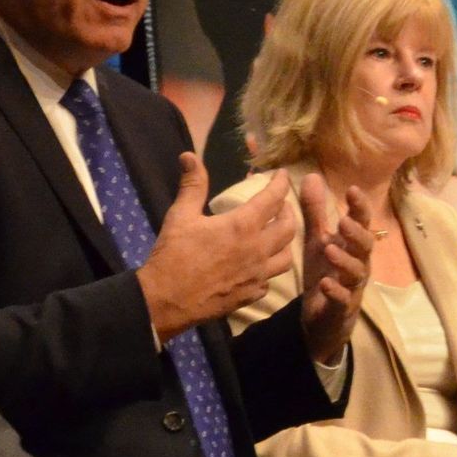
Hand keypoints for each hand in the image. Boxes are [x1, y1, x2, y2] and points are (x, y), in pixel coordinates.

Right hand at [136, 151, 293, 339]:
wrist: (167, 300)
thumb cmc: (174, 255)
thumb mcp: (181, 216)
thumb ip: (192, 185)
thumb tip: (189, 156)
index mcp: (243, 226)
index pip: (273, 198)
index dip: (281, 183)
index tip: (283, 175)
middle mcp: (258, 250)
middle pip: (289, 227)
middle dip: (288, 212)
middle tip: (280, 205)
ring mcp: (258, 275)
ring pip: (286, 256)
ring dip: (285, 242)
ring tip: (276, 235)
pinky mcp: (252, 294)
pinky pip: (270, 279)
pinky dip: (269, 268)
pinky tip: (260, 265)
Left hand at [295, 174, 376, 367]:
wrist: (322, 319)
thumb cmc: (325, 274)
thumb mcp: (317, 241)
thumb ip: (315, 211)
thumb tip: (311, 176)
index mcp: (352, 245)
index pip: (361, 222)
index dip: (360, 207)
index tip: (352, 190)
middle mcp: (358, 263)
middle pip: (366, 246)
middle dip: (357, 233)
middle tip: (344, 221)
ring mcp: (352, 286)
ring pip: (357, 272)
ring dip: (345, 260)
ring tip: (330, 249)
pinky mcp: (343, 307)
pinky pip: (344, 299)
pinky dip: (336, 291)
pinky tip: (325, 283)